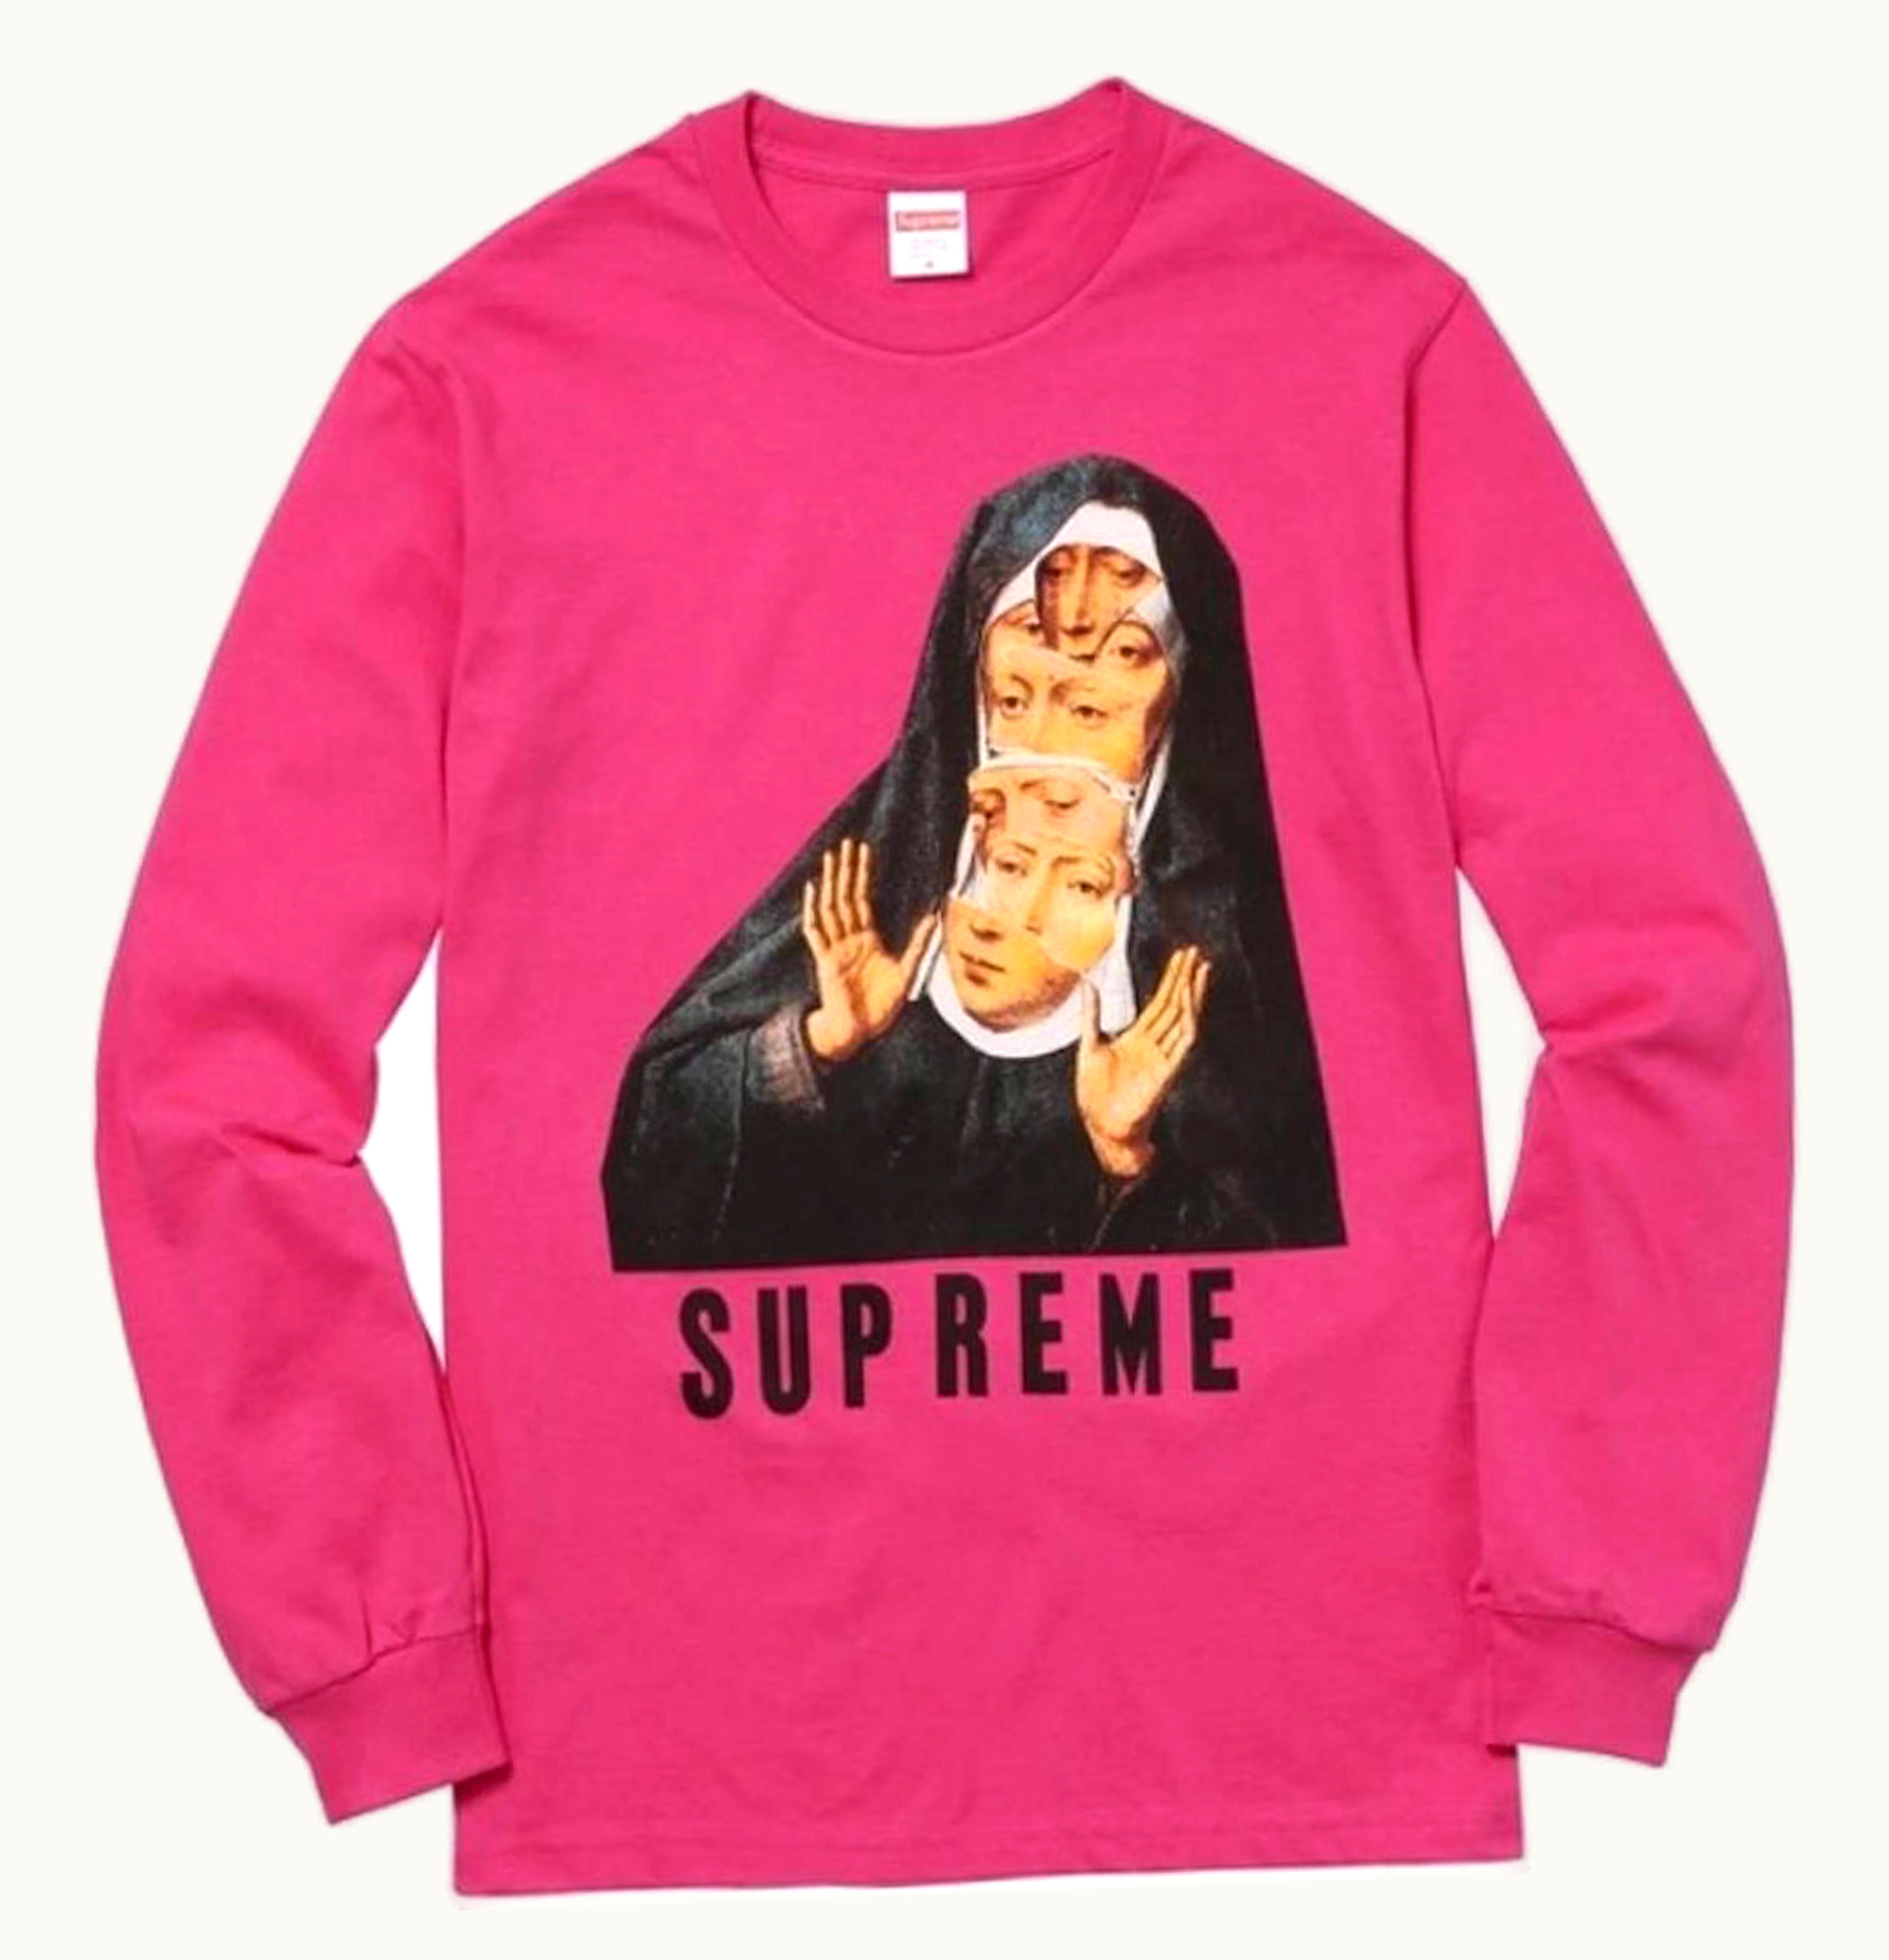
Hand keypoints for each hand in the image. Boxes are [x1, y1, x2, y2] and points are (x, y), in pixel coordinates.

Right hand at [800, 839, 939, 1065]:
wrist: (858, 1031)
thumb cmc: (879, 1006)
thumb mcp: (907, 970)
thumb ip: (919, 944)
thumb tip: (935, 918)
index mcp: (867, 940)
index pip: (862, 899)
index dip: (863, 875)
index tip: (864, 852)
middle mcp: (848, 940)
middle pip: (845, 896)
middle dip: (846, 870)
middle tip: (847, 843)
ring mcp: (835, 949)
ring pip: (830, 907)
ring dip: (831, 882)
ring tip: (831, 857)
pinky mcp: (825, 962)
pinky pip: (815, 932)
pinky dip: (812, 911)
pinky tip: (812, 890)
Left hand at [1075, 946, 1210, 1180]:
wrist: (1102, 1128)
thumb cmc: (1096, 1095)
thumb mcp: (1088, 1047)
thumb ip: (1091, 1016)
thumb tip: (1088, 985)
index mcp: (1138, 1039)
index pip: (1160, 1003)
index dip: (1171, 980)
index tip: (1180, 958)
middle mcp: (1155, 1045)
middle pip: (1175, 1005)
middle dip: (1185, 978)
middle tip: (1194, 952)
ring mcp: (1163, 1057)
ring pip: (1184, 1019)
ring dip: (1192, 993)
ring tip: (1200, 968)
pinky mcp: (1166, 1071)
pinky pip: (1183, 1042)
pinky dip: (1187, 1020)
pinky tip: (1188, 1000)